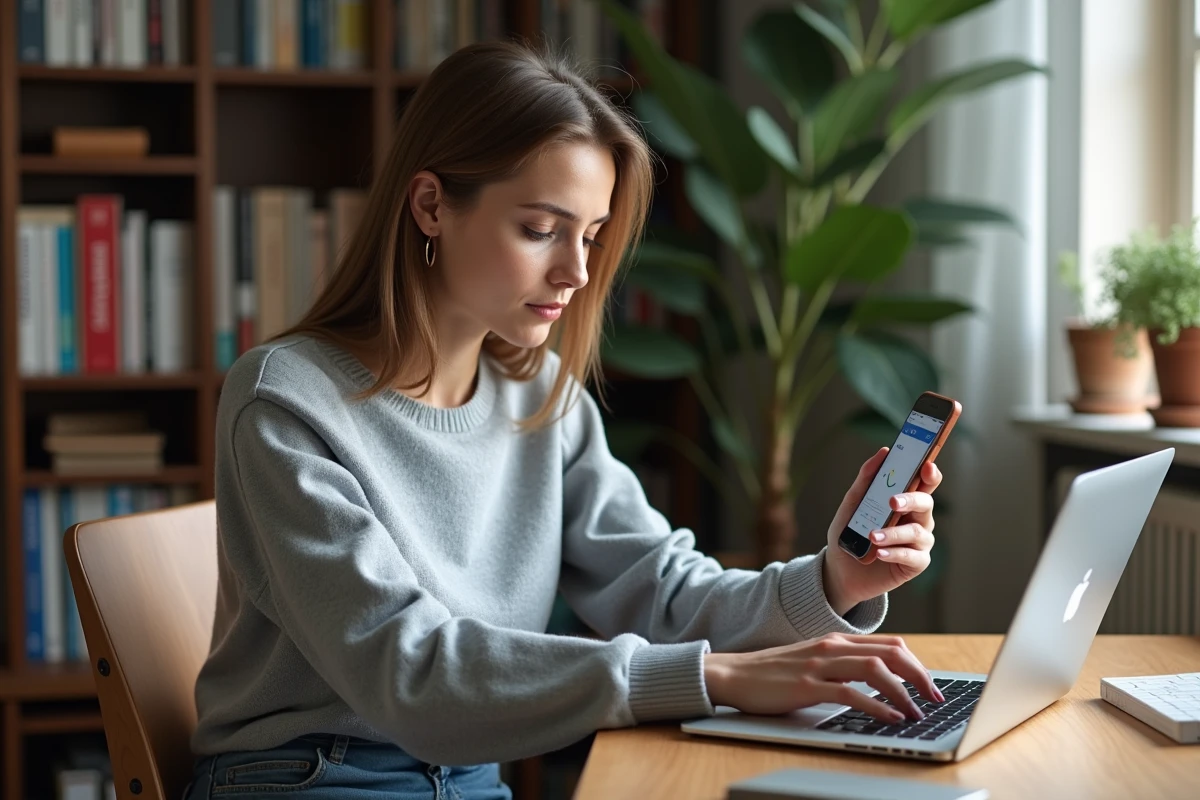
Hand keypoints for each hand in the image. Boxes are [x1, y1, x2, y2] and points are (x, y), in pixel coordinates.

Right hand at [703, 632, 944, 719]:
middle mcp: (832, 647)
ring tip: (917, 712)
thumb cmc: (774, 672)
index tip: (930, 686)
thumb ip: (843, 664)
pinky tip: (890, 718)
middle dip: (920, 676)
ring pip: (875, 670)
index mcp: (837, 640)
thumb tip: (880, 681)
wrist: (733, 674)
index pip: (890, 645)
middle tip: (936, 699)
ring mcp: (820, 665)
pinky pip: (850, 694)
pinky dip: (876, 706)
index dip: (917, 665)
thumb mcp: (815, 661)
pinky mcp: (807, 686)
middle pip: (890, 653)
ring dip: (903, 692)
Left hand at [823, 448, 941, 614]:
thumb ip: (867, 479)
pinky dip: (895, 552)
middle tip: (893, 502)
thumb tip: (884, 452)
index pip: (925, 483)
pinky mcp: (916, 564)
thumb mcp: (853, 504)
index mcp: (906, 501)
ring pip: (917, 531)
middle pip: (926, 503)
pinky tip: (879, 553)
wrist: (840, 569)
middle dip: (911, 500)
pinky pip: (913, 556)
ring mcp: (919, 542)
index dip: (930, 473)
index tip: (926, 465)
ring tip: (872, 536)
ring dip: (894, 532)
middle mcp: (917, 519)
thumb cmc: (851, 533)